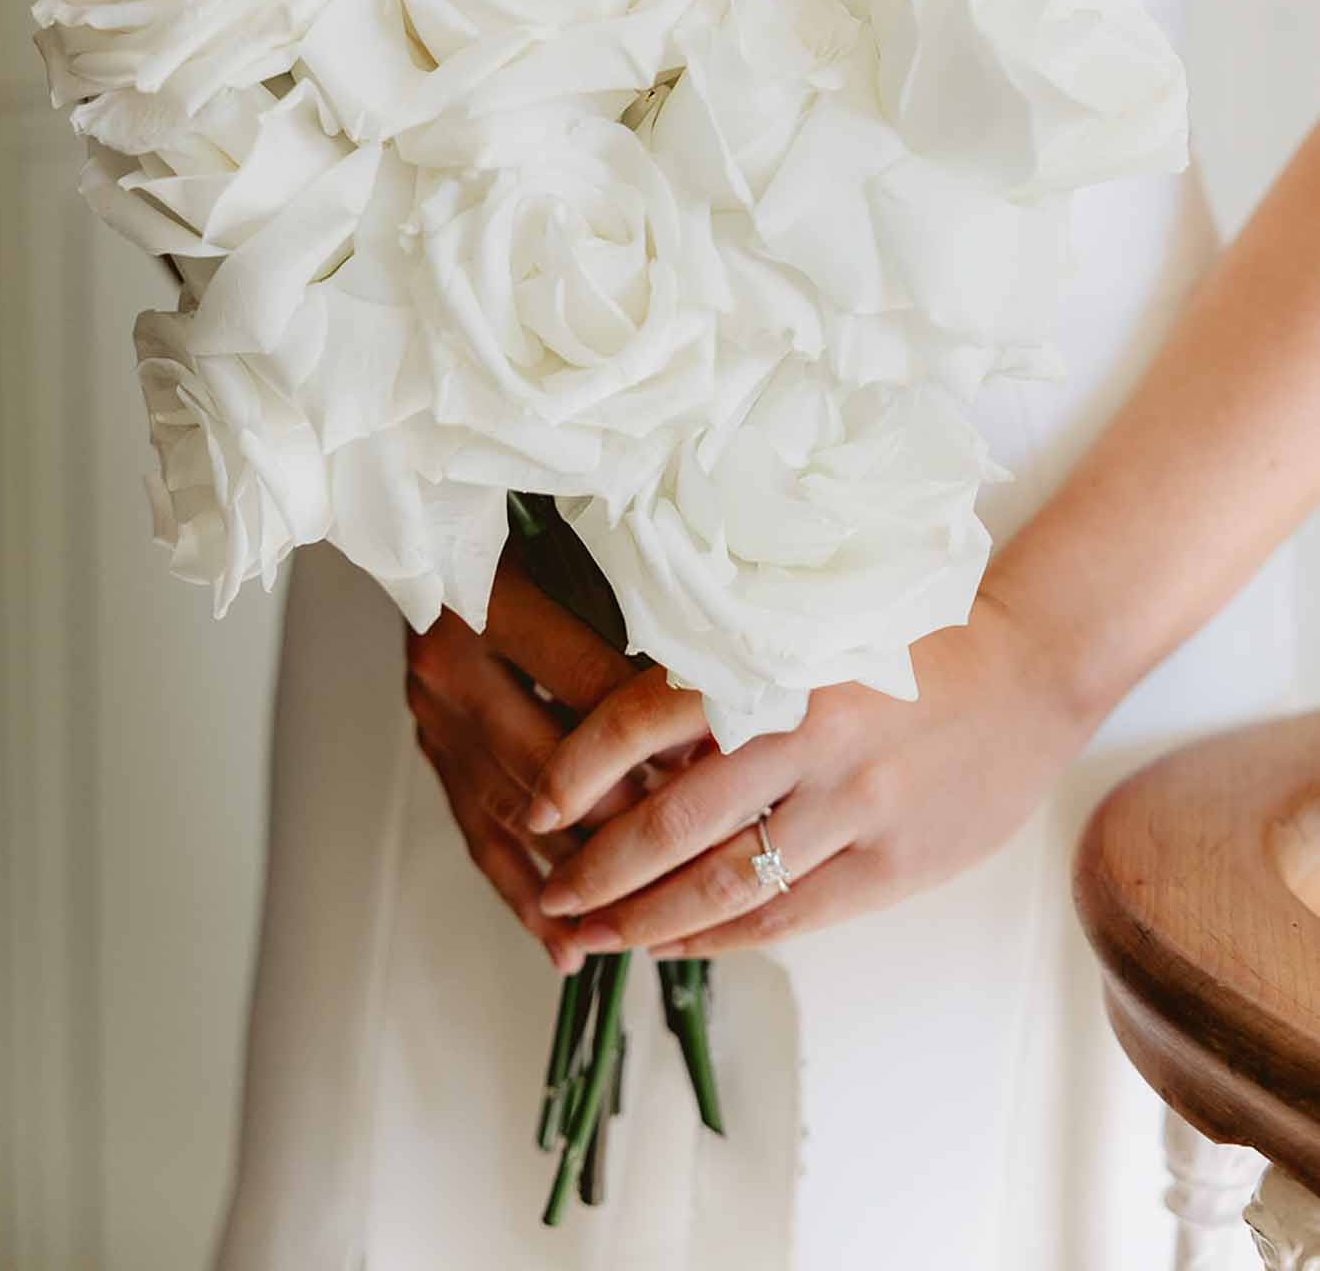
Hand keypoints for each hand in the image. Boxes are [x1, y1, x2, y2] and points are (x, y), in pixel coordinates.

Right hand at [404, 542, 708, 970]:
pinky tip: (567, 947)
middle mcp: (450, 668)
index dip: (656, 726)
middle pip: (548, 763)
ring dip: (583, 869)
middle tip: (696, 845)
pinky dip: (524, 898)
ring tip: (646, 915)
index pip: (587, 682)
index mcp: (488, 604)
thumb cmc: (514, 521)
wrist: (411, 515)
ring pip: (514, 815)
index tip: (721, 758)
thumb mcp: (571, 547)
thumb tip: (720, 688)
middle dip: (627, 811)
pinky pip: (479, 839)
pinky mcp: (431, 755)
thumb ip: (630, 610)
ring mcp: (432, 720)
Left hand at [523, 577, 1096, 957]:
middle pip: (674, 823)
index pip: (646, 718)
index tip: (535, 806)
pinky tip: (674, 943)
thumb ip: (731, 673)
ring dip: (646, 918)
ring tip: (593, 933)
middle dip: (598, 868)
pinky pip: (786, 915)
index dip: (579, 770)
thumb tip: (625, 738)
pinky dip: (719, 937)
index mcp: (779, 660)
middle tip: (547, 891)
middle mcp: (812, 735)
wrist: (1032, 672)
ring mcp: (857, 808)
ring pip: (724, 884)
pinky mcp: (894, 865)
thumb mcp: (813, 624)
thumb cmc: (908, 638)